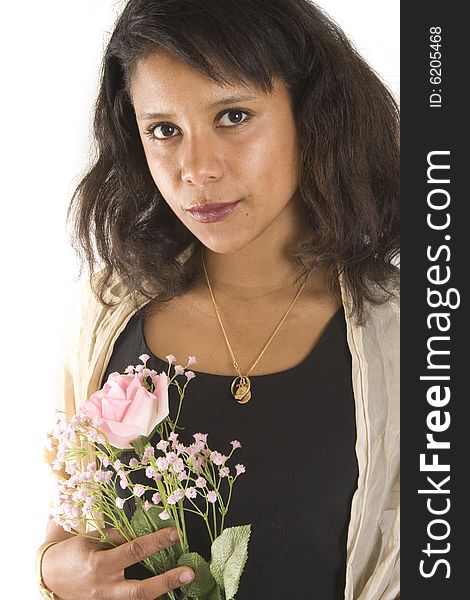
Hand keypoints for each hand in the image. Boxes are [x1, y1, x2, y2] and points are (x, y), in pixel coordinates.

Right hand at [41, 527, 193, 598]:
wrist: (50, 576)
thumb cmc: (75, 552)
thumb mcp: (93, 538)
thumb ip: (118, 537)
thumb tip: (144, 531)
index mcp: (100, 564)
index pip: (134, 551)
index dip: (156, 541)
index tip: (175, 533)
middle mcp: (105, 587)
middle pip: (140, 590)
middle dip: (167, 582)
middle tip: (189, 573)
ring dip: (162, 591)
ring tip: (183, 581)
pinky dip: (148, 596)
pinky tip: (165, 588)